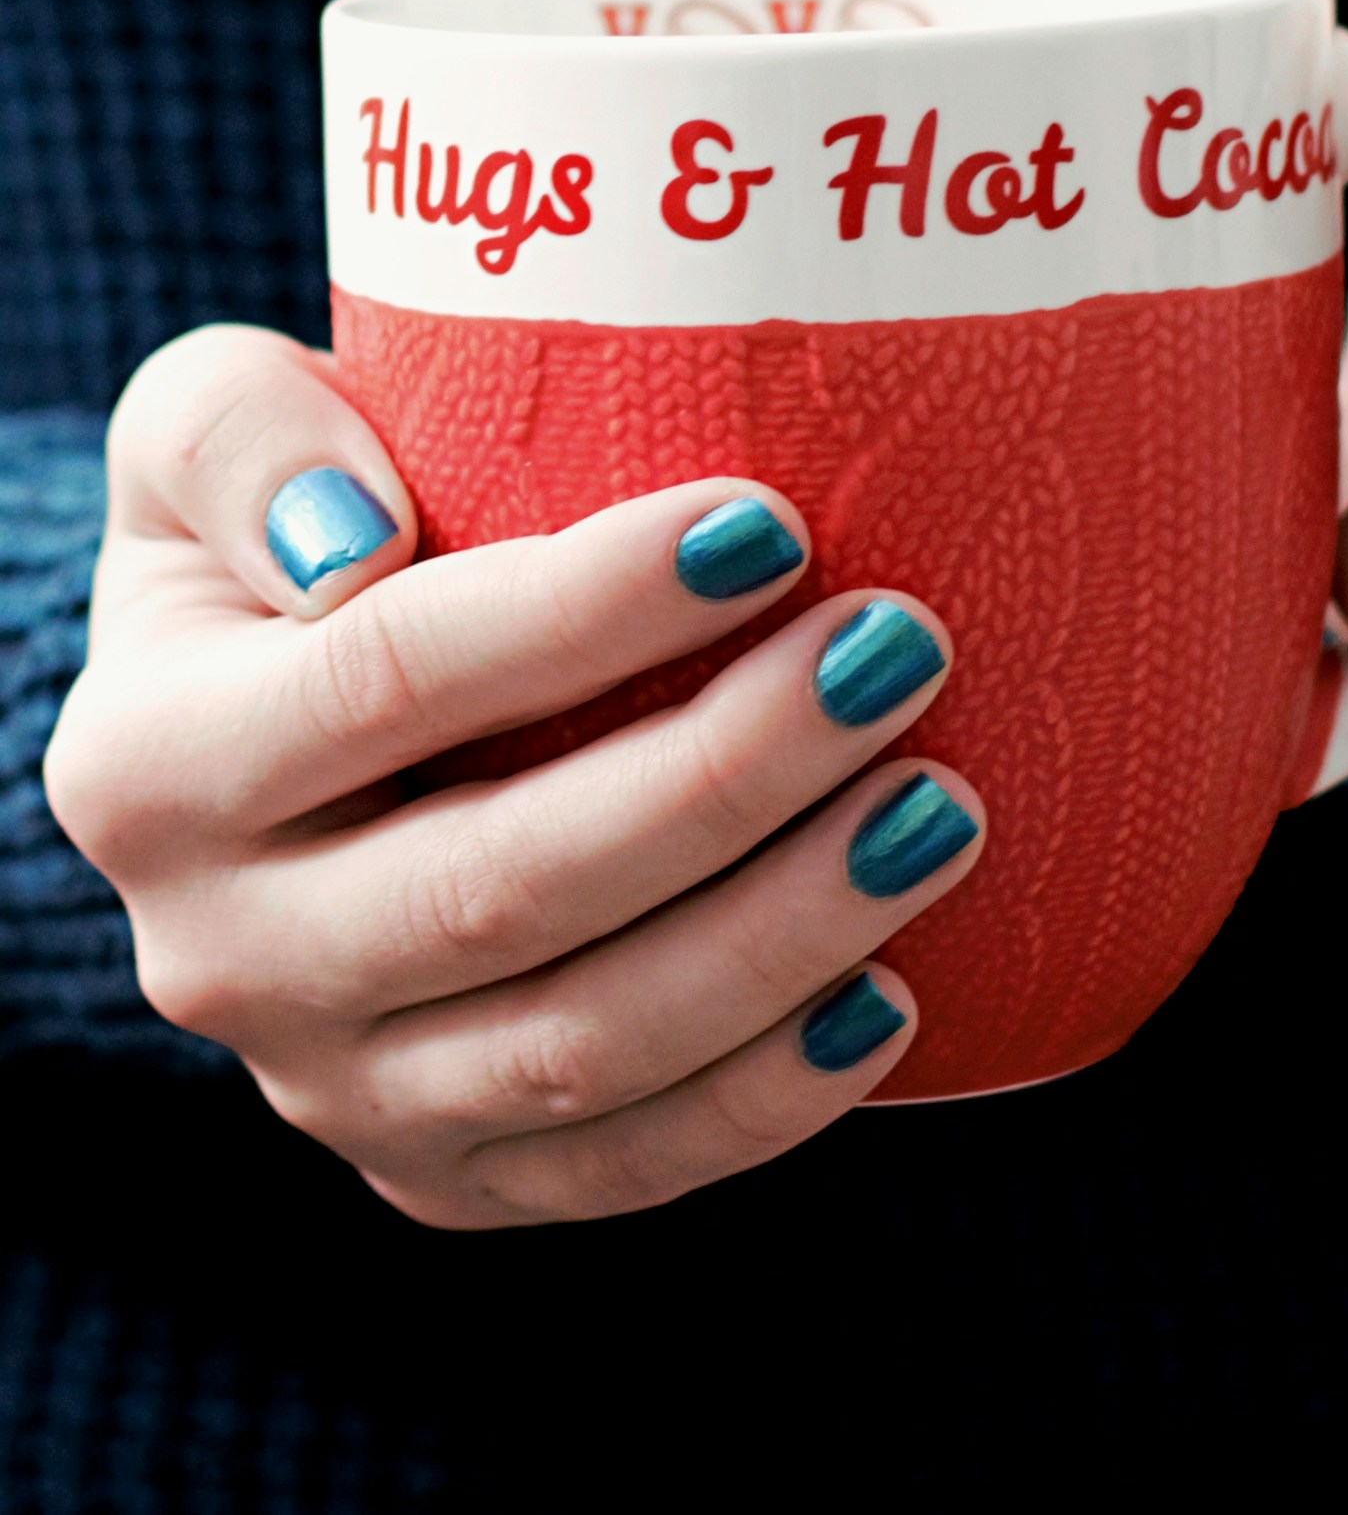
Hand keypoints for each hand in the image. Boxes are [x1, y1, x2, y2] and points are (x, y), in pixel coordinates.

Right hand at [44, 327, 983, 1226]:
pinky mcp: (446, 1172)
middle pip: (504, 884)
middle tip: (898, 652)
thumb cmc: (299, 542)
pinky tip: (891, 997)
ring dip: (779, 935)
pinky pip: (613, 1171)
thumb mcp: (209, 430)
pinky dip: (761, 1102)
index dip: (589, 608)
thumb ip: (242, 434)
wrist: (276, 752)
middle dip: (727, 773)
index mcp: (153, 764)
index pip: (394, 678)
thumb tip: (356, 540)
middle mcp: (225, 954)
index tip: (771, 526)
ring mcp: (338, 1089)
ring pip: (576, 1050)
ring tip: (940, 809)